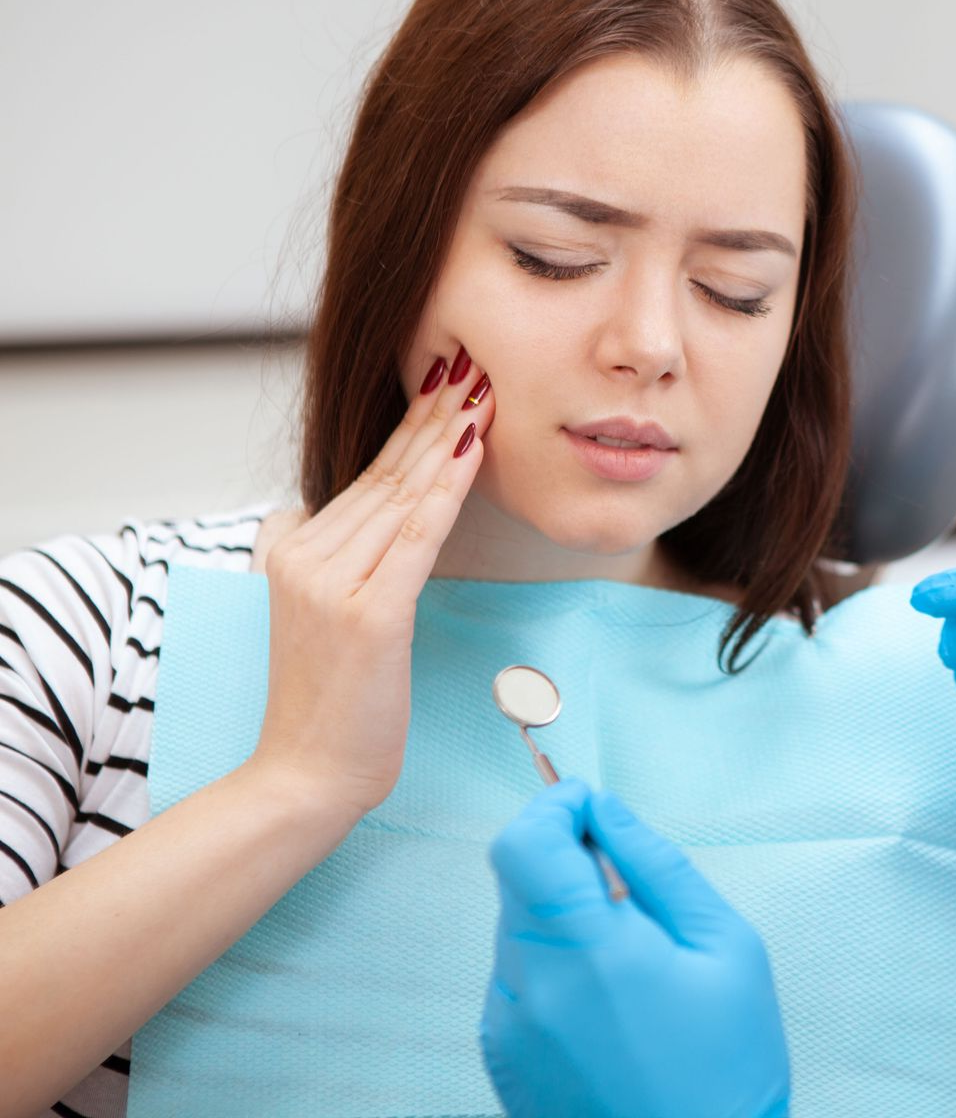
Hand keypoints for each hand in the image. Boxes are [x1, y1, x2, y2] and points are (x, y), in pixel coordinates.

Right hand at [248, 347, 494, 816]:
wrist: (304, 775)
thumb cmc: (332, 704)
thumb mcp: (329, 616)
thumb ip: (348, 562)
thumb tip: (382, 516)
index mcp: (292, 549)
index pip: (368, 475)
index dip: (413, 425)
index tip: (449, 380)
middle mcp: (303, 554)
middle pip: (386, 472)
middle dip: (435, 413)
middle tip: (474, 359)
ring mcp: (330, 582)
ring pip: (403, 494)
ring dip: (448, 436)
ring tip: (483, 389)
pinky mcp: (367, 613)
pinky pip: (416, 536)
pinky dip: (447, 488)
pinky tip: (472, 450)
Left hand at [482, 781, 790, 1117]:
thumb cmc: (727, 1068)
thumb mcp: (726, 948)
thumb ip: (657, 867)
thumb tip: (606, 811)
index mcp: (589, 954)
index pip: (524, 844)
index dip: (553, 808)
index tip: (588, 805)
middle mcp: (531, 989)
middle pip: (516, 880)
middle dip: (565, 861)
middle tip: (628, 887)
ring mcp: (507, 1027)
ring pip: (515, 926)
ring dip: (559, 916)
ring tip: (630, 960)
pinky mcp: (500, 1055)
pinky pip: (514, 976)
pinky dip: (552, 964)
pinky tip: (608, 1000)